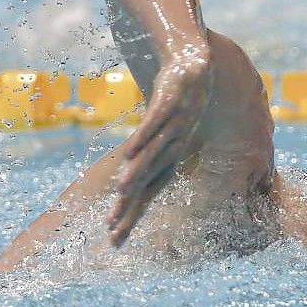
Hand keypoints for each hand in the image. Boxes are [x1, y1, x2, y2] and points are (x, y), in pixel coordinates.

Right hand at [108, 55, 212, 246]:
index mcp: (172, 157)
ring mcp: (174, 126)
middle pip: (149, 181)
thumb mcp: (164, 133)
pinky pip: (154, 124)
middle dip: (132, 206)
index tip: (114, 239)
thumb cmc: (177, 105)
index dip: (133, 216)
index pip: (149, 194)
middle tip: (112, 229)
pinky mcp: (169, 103)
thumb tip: (131, 173)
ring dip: (137, 173)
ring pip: (153, 154)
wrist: (194, 67)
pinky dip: (143, 138)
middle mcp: (175, 147)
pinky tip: (128, 153)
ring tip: (120, 193)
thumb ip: (147, 154)